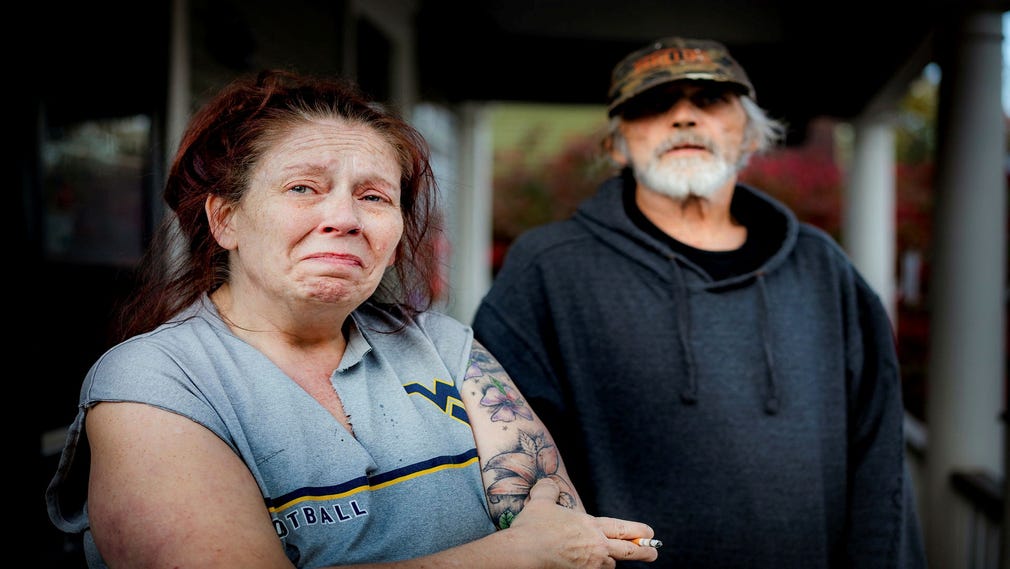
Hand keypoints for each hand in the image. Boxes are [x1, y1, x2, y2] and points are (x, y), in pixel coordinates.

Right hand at [508, 479, 658, 567]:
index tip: (649, 533)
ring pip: (609, 566)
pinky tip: (584, 566)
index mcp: (592, 527)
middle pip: (630, 552)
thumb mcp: (540, 502)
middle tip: (653, 553)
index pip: (625, 529)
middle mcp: (597, 548)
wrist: (522, 552)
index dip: (640, 531)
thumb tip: (549, 483)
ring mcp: (590, 566)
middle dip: (646, 552)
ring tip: (602, 557)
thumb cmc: (532, 527)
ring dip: (608, 562)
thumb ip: (549, 490)